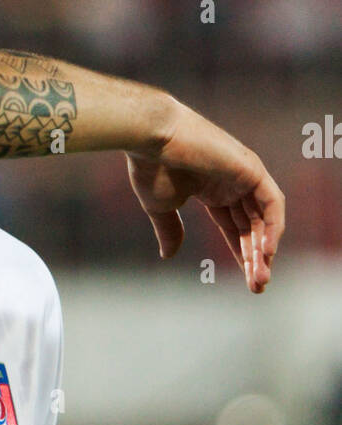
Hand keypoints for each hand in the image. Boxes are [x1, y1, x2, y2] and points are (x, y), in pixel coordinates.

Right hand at [126, 101, 284, 292]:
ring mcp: (244, 174)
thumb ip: (170, 230)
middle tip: (258, 286)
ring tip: (261, 277)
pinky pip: (272, 203)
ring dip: (265, 249)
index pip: (235, 226)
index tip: (248, 280)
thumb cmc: (151, 167)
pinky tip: (266, 252)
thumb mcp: (160, 207)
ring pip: (265, 218)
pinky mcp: (251, 169)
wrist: (152, 139)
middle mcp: (233, 182)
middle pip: (252, 226)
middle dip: (256, 257)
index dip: (241, 253)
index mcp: (213, 189)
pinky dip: (273, 228)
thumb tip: (168, 255)